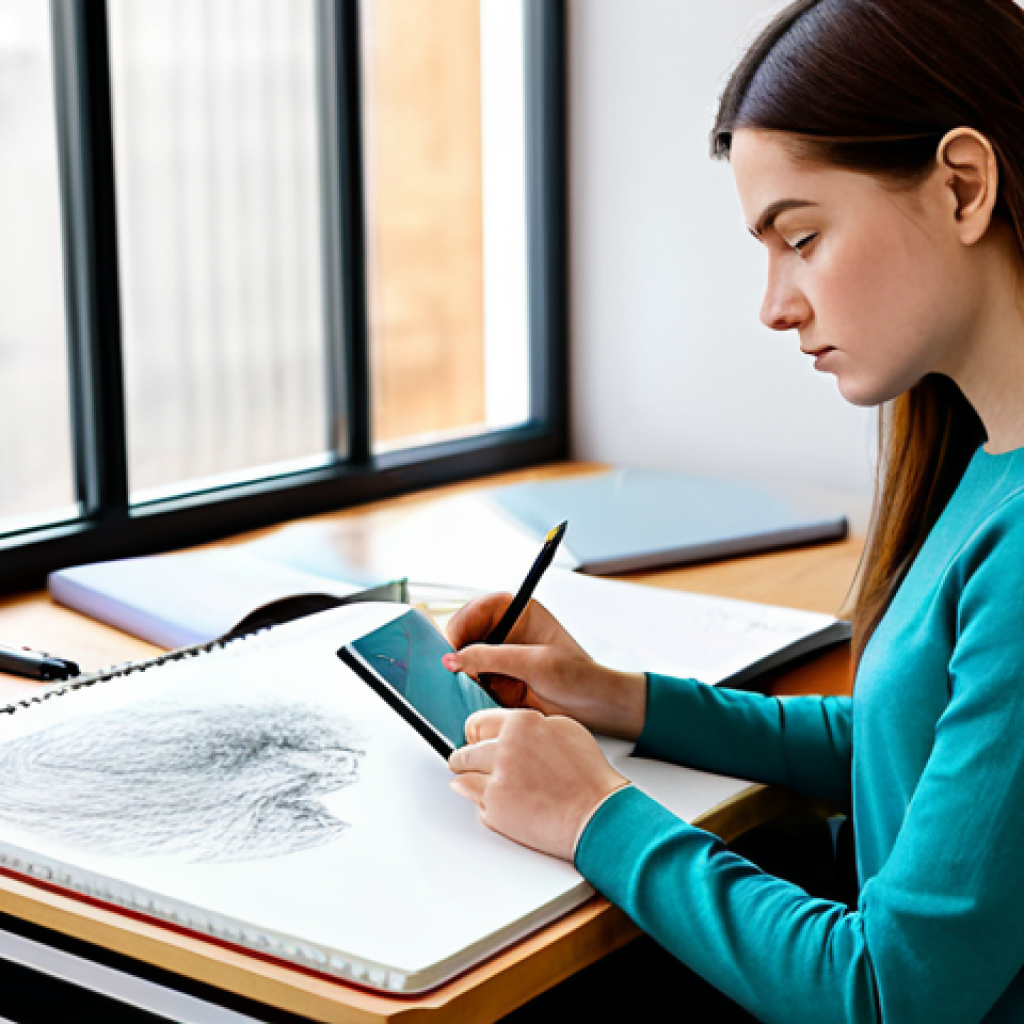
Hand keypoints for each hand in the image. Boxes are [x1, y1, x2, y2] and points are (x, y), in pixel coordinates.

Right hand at [444, 593, 645, 740]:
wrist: (596, 709)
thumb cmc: (579, 678)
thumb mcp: (535, 664)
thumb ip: (492, 658)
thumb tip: (454, 658)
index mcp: (520, 613)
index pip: (480, 608)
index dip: (463, 623)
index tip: (452, 644)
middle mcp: (508, 631)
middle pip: (467, 632)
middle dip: (458, 650)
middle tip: (453, 668)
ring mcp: (502, 656)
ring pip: (466, 658)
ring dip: (462, 671)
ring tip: (465, 683)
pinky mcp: (499, 679)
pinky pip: (472, 680)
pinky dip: (468, 688)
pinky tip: (473, 695)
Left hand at [448, 708, 629, 860]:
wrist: (598, 813)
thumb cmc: (588, 776)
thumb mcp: (563, 730)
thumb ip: (529, 726)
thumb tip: (507, 731)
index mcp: (521, 722)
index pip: (478, 723)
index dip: (476, 736)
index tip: (475, 743)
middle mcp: (506, 745)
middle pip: (466, 750)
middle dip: (469, 760)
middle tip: (477, 767)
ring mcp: (497, 776)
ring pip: (463, 774)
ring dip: (472, 780)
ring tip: (494, 787)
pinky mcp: (495, 806)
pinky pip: (473, 800)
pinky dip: (484, 803)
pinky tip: (505, 804)